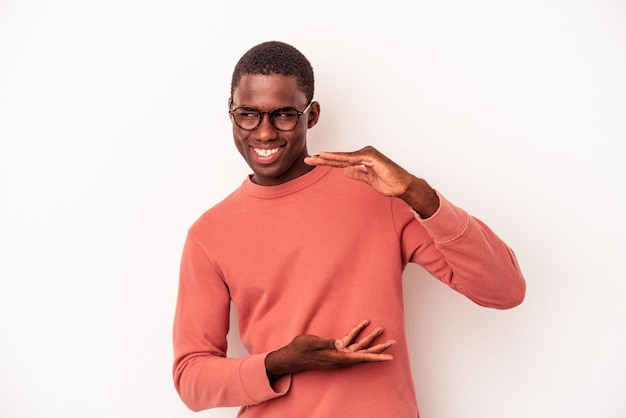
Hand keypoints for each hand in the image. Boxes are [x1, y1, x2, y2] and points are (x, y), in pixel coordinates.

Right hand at [265, 320, 395, 381]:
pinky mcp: (335, 350)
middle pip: (365, 353)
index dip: (376, 356)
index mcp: (338, 358)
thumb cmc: (301, 350)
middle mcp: (341, 358)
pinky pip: (349, 342)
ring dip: (370, 339)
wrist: (292, 357)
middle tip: (393, 342)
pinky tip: (362, 325)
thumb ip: (327, 343)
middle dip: (379, 347)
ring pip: (359, 347)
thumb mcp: (313, 343)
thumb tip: (341, 343)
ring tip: (380, 330)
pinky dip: (356, 333)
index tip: (390, 357)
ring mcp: (338, 354)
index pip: (362, 357)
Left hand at [304, 146, 439, 217]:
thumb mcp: (369, 180)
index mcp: (362, 159)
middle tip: (307, 160)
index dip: (327, 162)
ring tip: (313, 158)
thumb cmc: (390, 183)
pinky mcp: (371, 157)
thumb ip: (357, 174)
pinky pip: (352, 158)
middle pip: (339, 158)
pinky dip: (339, 158)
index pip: (341, 161)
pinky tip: (327, 156)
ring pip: (343, 157)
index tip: (314, 163)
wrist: (404, 186)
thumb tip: (345, 171)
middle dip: (322, 159)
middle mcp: (364, 154)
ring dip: (327, 158)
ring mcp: (367, 154)